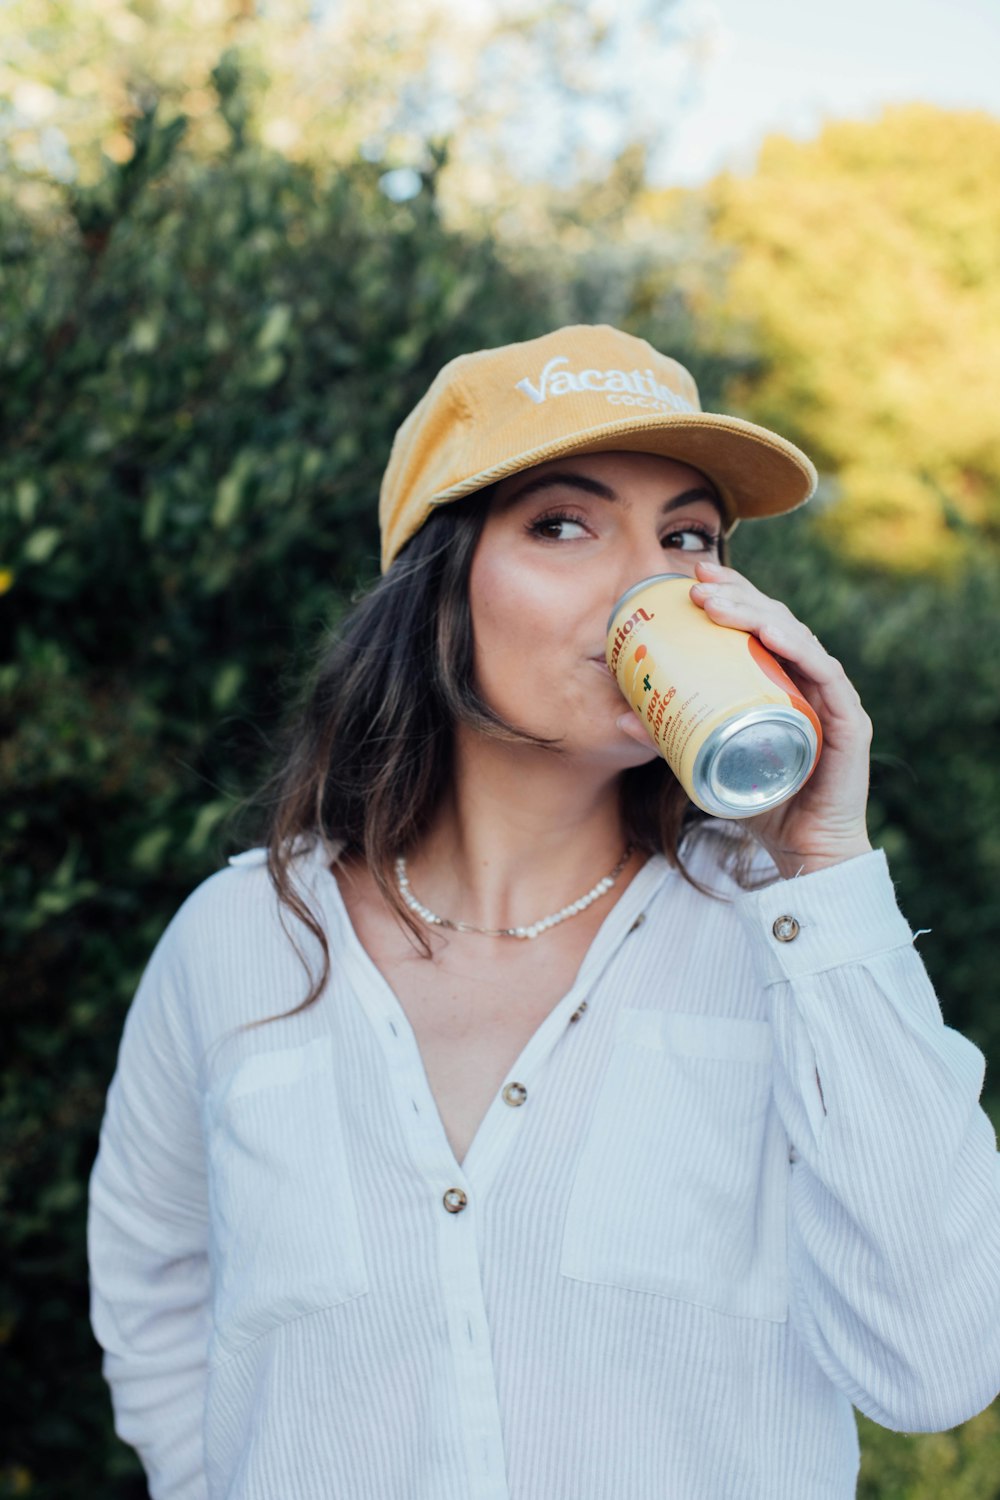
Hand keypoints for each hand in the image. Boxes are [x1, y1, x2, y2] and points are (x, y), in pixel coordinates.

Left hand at [684, 559, 872, 877]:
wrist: (804, 854)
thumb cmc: (759, 802)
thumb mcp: (705, 761)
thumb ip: (669, 738)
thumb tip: (617, 714)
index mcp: (781, 680)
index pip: (758, 623)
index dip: (732, 593)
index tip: (694, 576)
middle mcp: (809, 680)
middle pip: (776, 621)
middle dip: (737, 594)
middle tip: (697, 583)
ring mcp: (831, 698)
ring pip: (798, 637)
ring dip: (757, 612)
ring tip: (717, 603)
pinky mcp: (848, 721)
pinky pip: (825, 674)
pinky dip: (798, 648)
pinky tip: (771, 633)